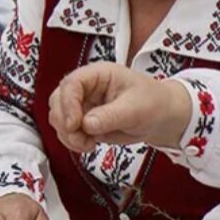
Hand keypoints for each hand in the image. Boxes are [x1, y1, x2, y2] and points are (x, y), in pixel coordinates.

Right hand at [48, 62, 192, 153]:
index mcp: (98, 75)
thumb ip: (110, 116)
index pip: (71, 84)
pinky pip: (66, 132)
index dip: (68, 104)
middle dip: (64, 122)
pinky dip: (72, 141)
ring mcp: (82, 105)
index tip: (74, 124)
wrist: (161, 118)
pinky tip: (88, 145)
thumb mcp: (135, 108)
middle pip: (57, 100)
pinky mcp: (83, 122)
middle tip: (79, 138)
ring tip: (88, 144)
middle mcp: (86, 88)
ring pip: (58, 118)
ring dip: (67, 135)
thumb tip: (87, 124)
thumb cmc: (153, 103)